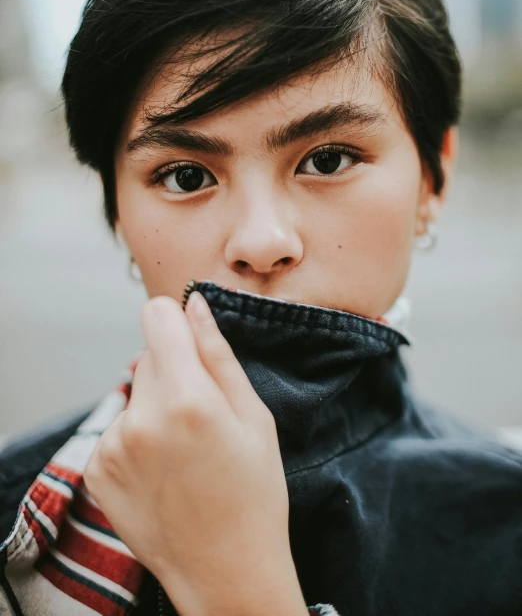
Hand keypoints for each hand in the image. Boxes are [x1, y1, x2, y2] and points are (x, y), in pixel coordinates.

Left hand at [84, 292, 307, 615]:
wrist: (226, 569)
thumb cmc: (254, 494)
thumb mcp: (255, 417)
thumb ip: (218, 354)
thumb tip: (195, 304)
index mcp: (187, 398)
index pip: (156, 315)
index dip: (176, 322)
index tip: (190, 342)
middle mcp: (142, 418)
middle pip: (147, 355)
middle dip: (174, 372)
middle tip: (203, 415)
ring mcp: (114, 447)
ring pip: (133, 393)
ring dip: (154, 406)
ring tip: (185, 449)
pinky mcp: (97, 470)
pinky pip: (118, 428)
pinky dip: (137, 439)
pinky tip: (164, 470)